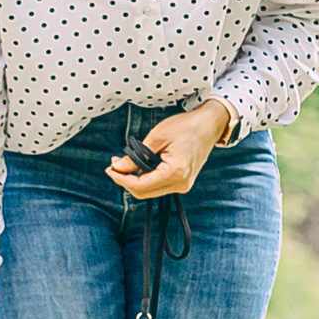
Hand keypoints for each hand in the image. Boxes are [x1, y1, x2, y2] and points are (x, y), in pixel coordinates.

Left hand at [108, 98, 231, 198]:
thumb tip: (117, 167)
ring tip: (124, 164)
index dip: (121, 180)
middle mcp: (180, 184)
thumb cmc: (185, 126)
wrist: (209, 125)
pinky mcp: (182, 183)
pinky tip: (138, 167)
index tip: (109, 169)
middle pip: (144, 193)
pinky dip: (145, 179)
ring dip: (134, 181)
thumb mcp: (156, 137)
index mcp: (175, 172)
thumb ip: (136, 157)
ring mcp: (183, 186)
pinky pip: (158, 186)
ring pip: (150, 191)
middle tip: (114, 165)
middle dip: (125, 181)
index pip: (141, 186)